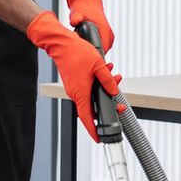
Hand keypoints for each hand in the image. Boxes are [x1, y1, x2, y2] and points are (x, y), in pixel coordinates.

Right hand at [27, 11, 122, 140]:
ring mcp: (74, 88)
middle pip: (93, 107)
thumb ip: (107, 79)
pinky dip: (98, 82)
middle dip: (108, 104)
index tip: (98, 137)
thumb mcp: (98, 65)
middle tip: (118, 105)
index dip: (93, 130)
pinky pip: (88, 87)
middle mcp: (76, 93)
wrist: (61, 43)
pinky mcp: (74, 82)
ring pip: (93, 95)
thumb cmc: (75, 53)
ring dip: (105, 88)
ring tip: (115, 77)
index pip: (87, 118)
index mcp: (80, 93)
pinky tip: (105, 71)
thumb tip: (114, 89)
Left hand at [62, 0, 113, 56]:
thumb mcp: (77, 13)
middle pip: (101, 55)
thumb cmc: (84, 8)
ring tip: (80, 54)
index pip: (102, 52)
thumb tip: (75, 21)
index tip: (82, 60)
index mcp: (105, 32)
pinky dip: (92, 50)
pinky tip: (83, 49)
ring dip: (92, 54)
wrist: (88, 2)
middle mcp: (109, 37)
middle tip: (79, 58)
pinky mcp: (105, 39)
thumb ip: (76, 18)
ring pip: (100, 53)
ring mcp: (108, 39)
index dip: (92, 58)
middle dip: (91, 58)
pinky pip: (99, 49)